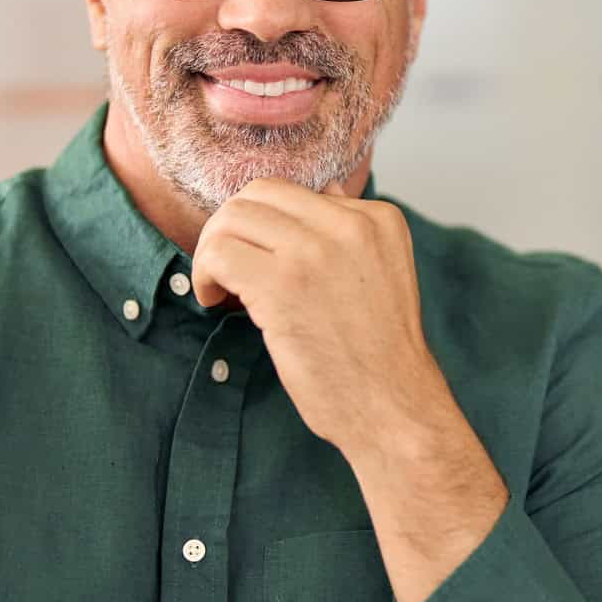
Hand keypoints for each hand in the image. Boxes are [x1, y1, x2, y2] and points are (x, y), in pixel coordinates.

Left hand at [190, 178, 507, 601]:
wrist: (394, 407)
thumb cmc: (380, 354)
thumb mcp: (382, 273)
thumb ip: (352, 235)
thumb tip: (327, 195)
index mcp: (378, 218)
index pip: (296, 193)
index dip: (265, 228)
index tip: (262, 264)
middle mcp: (351, 223)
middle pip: (259, 194)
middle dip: (232, 229)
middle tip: (229, 272)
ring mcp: (317, 251)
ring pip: (232, 218)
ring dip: (213, 252)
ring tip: (223, 290)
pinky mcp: (283, 285)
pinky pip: (219, 253)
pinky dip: (206, 275)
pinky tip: (218, 302)